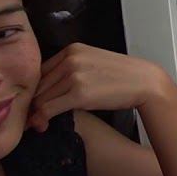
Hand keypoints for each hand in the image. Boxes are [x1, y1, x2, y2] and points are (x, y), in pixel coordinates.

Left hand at [29, 43, 174, 130]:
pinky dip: (41, 119)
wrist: (145, 82)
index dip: (35, 90)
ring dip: (35, 114)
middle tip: (31, 118)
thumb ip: (70, 70)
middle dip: (32, 103)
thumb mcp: (93, 63)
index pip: (41, 71)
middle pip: (38, 85)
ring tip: (36, 124)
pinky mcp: (79, 94)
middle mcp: (70, 59)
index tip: (34, 103)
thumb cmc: (122, 76)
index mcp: (72, 49)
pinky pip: (48, 109)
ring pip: (41, 98)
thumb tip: (48, 91)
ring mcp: (74, 75)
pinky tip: (42, 126)